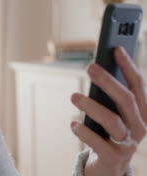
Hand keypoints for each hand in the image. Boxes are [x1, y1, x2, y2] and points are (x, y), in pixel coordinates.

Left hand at [70, 47, 146, 175]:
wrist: (109, 166)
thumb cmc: (109, 131)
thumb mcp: (112, 111)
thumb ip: (109, 94)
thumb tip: (97, 67)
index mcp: (142, 112)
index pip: (139, 85)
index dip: (128, 66)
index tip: (116, 49)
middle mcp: (140, 127)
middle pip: (127, 100)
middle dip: (108, 81)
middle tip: (90, 67)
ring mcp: (128, 144)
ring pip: (112, 121)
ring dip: (91, 106)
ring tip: (73, 96)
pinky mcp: (113, 158)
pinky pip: (98, 142)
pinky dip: (83, 131)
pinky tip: (73, 124)